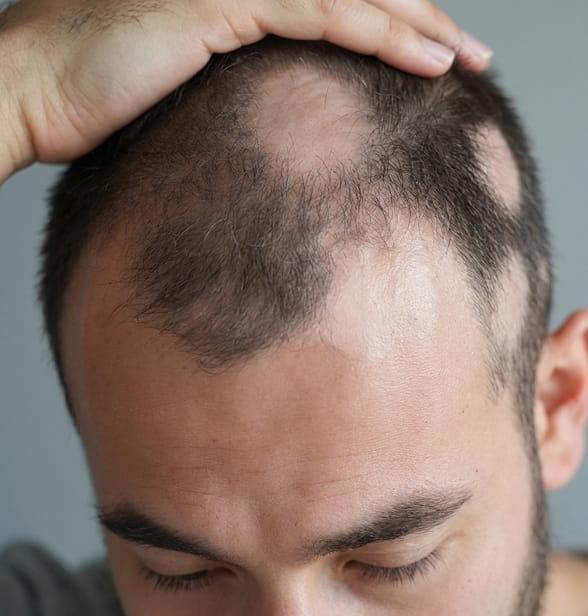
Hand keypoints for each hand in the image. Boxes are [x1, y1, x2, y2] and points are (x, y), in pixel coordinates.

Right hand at [0, 0, 491, 179]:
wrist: (33, 88)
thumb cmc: (95, 104)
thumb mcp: (182, 100)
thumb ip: (235, 101)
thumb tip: (271, 137)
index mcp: (238, 3)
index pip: (332, 4)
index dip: (389, 26)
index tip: (431, 60)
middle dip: (422, 20)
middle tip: (473, 55)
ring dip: (418, 26)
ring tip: (468, 61)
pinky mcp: (220, 3)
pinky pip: (319, 12)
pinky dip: (377, 33)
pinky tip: (425, 60)